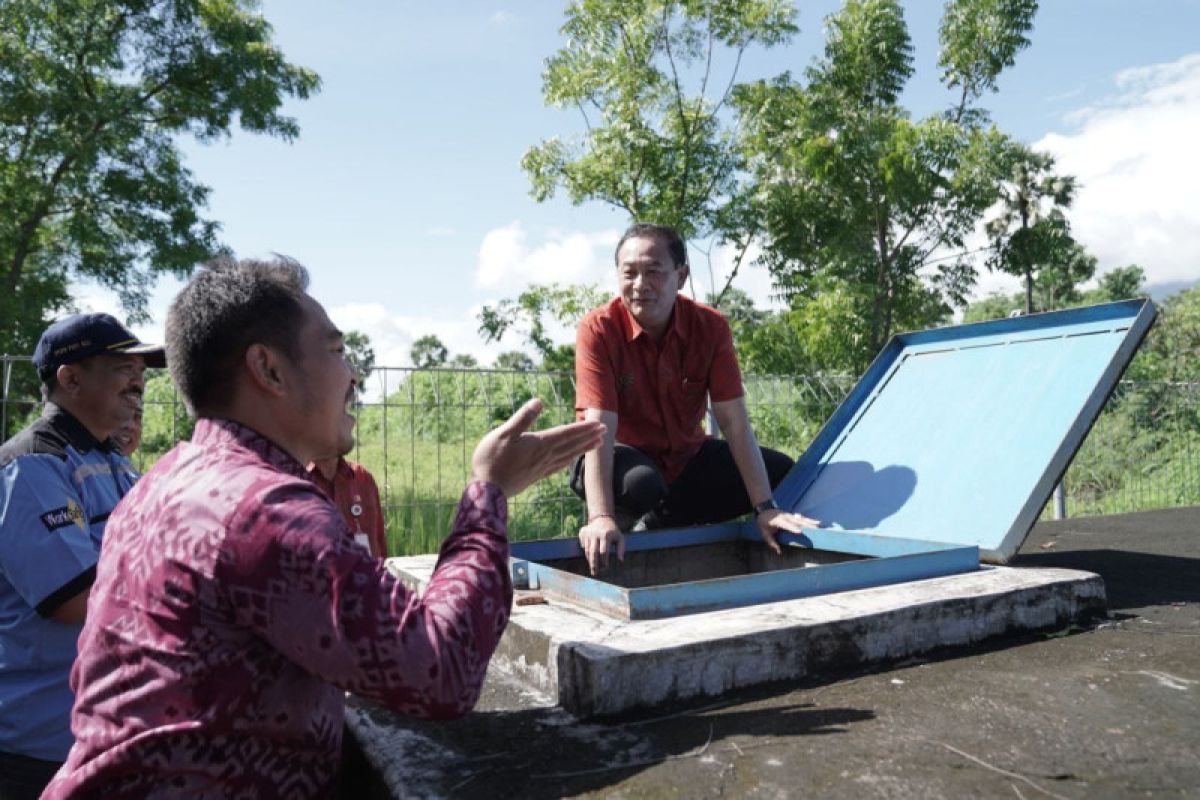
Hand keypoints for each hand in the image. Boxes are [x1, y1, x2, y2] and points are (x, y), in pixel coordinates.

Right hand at [471, 399, 605, 498]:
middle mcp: (545, 456)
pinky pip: (559, 466)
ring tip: (597, 444)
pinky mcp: (535, 477)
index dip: (584, 428)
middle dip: (589, 436)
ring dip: (583, 449)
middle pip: (572, 444)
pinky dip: (569, 460)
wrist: (486, 490)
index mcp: (539, 444)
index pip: (567, 433)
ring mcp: (541, 468)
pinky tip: (571, 460)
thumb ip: (522, 418)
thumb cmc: (491, 460)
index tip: (600, 424)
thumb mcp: (504, 434)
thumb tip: (539, 401)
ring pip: (568, 456)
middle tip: (605, 431)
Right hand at [578, 515, 624, 575]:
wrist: (601, 518)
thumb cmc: (613, 531)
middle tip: (594, 573)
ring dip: (590, 560)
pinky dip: (586, 553)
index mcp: (606, 535)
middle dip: (594, 564)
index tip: (606, 568)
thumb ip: (621, 549)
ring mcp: (588, 533)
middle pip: (593, 552)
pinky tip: (590, 558)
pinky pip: (583, 546)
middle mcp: (595, 534)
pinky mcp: (582, 533)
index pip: (604, 552)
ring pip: (587, 550)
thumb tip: (621, 561)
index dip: (604, 561)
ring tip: (593, 568)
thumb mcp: (620, 538)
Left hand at [756, 509, 819, 554]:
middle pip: (797, 520)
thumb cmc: (764, 522)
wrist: (764, 509)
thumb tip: (779, 551)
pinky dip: (810, 520)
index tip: (800, 532)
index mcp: (777, 520)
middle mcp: (785, 516)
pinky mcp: (793, 516)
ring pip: (801, 519)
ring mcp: (790, 515)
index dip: (793, 527)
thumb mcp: (764, 533)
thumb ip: (771, 542)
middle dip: (806, 524)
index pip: (786, 524)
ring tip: (819, 525)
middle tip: (815, 528)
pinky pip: (802, 518)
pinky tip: (818, 522)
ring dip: (810, 522)